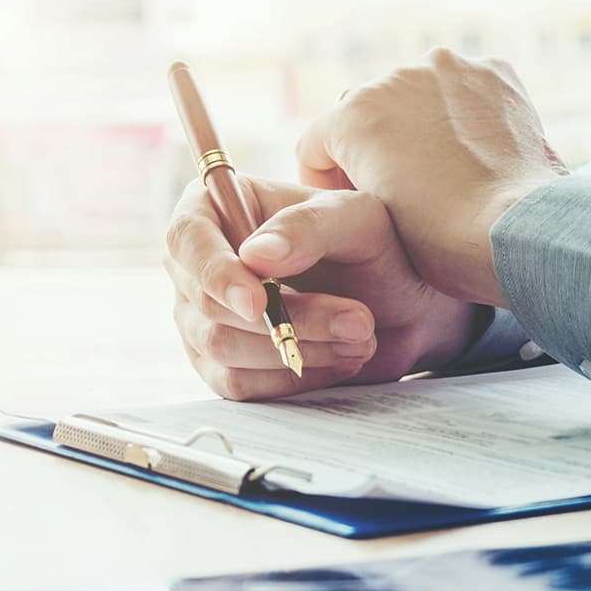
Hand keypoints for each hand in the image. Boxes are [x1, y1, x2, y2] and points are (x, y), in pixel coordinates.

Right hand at [165, 176, 482, 399]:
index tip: (259, 303)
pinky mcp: (222, 363)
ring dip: (295, 349)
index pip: (186, 238)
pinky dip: (289, 378)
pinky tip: (335, 360)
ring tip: (360, 336)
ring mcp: (203, 316)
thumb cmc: (377, 247)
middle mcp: (200, 263)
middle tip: (357, 320)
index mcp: (219, 208)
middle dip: (284, 320)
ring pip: (221, 348)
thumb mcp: (357, 220)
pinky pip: (235, 383)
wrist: (403, 305)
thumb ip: (307, 228)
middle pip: (205, 303)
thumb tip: (255, 256)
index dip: (215, 272)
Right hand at [296, 49, 565, 306]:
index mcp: (351, 115)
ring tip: (445, 170)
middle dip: (376, 146)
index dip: (328, 183)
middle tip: (402, 190)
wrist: (518, 232)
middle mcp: (393, 76)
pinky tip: (475, 150)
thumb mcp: (368, 219)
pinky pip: (461, 88)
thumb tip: (364, 161)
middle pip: (366, 113)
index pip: (316, 144)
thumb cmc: (440, 241)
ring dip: (419, 123)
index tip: (352, 205)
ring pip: (415, 94)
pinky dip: (463, 112)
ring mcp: (447, 69)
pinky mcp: (493, 71)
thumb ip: (350, 181)